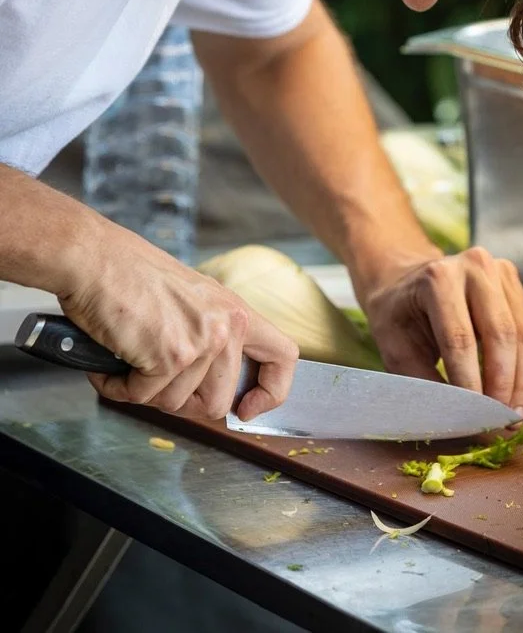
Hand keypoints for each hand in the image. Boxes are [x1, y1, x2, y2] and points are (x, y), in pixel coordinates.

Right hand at [58, 217, 298, 420]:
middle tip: (154, 380)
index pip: (284, 357)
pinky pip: (143, 398)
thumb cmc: (131, 274)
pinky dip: (119, 387)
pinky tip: (111, 362)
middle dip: (182, 402)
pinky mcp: (170, 356)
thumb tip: (214, 387)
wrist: (94, 258)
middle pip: (219, 402)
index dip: (272, 392)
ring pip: (177, 404)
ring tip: (128, 358)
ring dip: (145, 390)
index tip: (247, 409)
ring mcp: (201, 342)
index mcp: (236, 311)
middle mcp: (226, 326)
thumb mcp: (192, 300)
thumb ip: (212, 337)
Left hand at [361, 248, 522, 416]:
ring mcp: (499, 271)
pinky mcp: (513, 284)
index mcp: (437, 278)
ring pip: (521, 334)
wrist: (404, 278)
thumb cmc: (397, 314)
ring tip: (513, 415)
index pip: (460, 338)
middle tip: (501, 421)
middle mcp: (473, 266)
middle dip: (503, 384)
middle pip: (499, 334)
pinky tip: (516, 394)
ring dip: (521, 380)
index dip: (471, 382)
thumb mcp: (394, 347)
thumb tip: (458, 416)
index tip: (475, 418)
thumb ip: (424, 380)